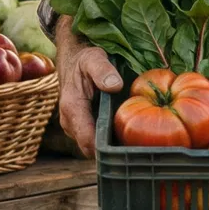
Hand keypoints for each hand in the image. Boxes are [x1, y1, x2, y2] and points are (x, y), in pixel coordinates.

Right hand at [55, 17, 122, 157]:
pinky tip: (127, 135)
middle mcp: (70, 122)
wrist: (73, 59)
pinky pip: (94, 140)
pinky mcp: (81, 127)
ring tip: (135, 143)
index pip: (88, 140)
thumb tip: (115, 86)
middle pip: (91, 149)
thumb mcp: (94, 58)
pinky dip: (109, 139)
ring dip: (111, 146)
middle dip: (112, 151)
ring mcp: (75, 127)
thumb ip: (103, 71)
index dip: (107, 149)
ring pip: (93, 147)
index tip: (129, 149)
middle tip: (138, 148)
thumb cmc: (84, 59)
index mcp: (72, 108)